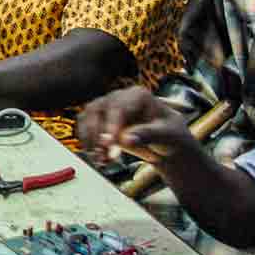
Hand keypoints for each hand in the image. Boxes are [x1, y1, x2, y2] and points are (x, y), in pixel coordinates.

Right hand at [77, 86, 199, 166]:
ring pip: (87, 118)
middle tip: (104, 154)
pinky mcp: (97, 120)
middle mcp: (117, 98)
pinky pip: (84, 128)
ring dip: (90, 140)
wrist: (165, 144)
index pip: (118, 107)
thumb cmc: (170, 135)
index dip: (111, 125)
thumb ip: (148, 134)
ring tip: (101, 159)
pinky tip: (96, 157)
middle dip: (98, 134)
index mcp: (137, 95)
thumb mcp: (167, 135)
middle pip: (97, 111)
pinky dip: (87, 143)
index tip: (110, 143)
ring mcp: (105, 108)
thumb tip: (126, 140)